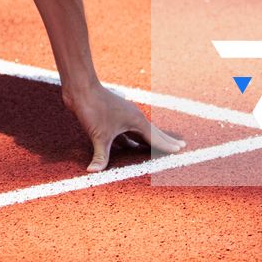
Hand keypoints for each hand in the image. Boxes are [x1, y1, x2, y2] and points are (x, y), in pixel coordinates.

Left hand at [67, 84, 184, 171]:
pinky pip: (126, 132)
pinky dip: (131, 140)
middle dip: (166, 140)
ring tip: (158, 148)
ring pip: (140, 132)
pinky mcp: (112, 117)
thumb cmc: (93, 108)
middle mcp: (133, 118)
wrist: (81, 89)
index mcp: (136, 121)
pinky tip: (129, 146)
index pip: (156, 137)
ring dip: (148, 141)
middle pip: (153, 132)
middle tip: (181, 145)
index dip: (167, 145)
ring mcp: (123, 116)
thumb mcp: (99, 135)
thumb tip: (94, 172)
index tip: (180, 150)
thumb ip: (100, 155)